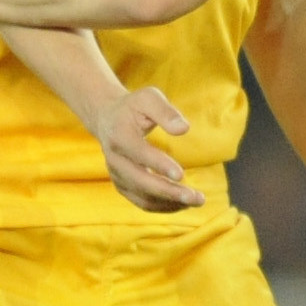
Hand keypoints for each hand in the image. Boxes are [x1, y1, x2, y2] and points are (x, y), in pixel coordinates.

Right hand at [95, 87, 202, 211]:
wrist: (108, 119)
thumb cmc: (133, 107)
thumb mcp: (149, 98)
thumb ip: (166, 112)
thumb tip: (184, 129)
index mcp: (119, 135)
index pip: (139, 153)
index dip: (159, 164)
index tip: (181, 174)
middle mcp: (114, 159)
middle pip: (141, 182)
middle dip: (170, 192)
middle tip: (197, 198)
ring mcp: (117, 175)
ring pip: (142, 197)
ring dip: (170, 203)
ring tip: (196, 201)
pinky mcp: (122, 185)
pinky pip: (142, 202)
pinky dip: (163, 206)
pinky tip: (183, 203)